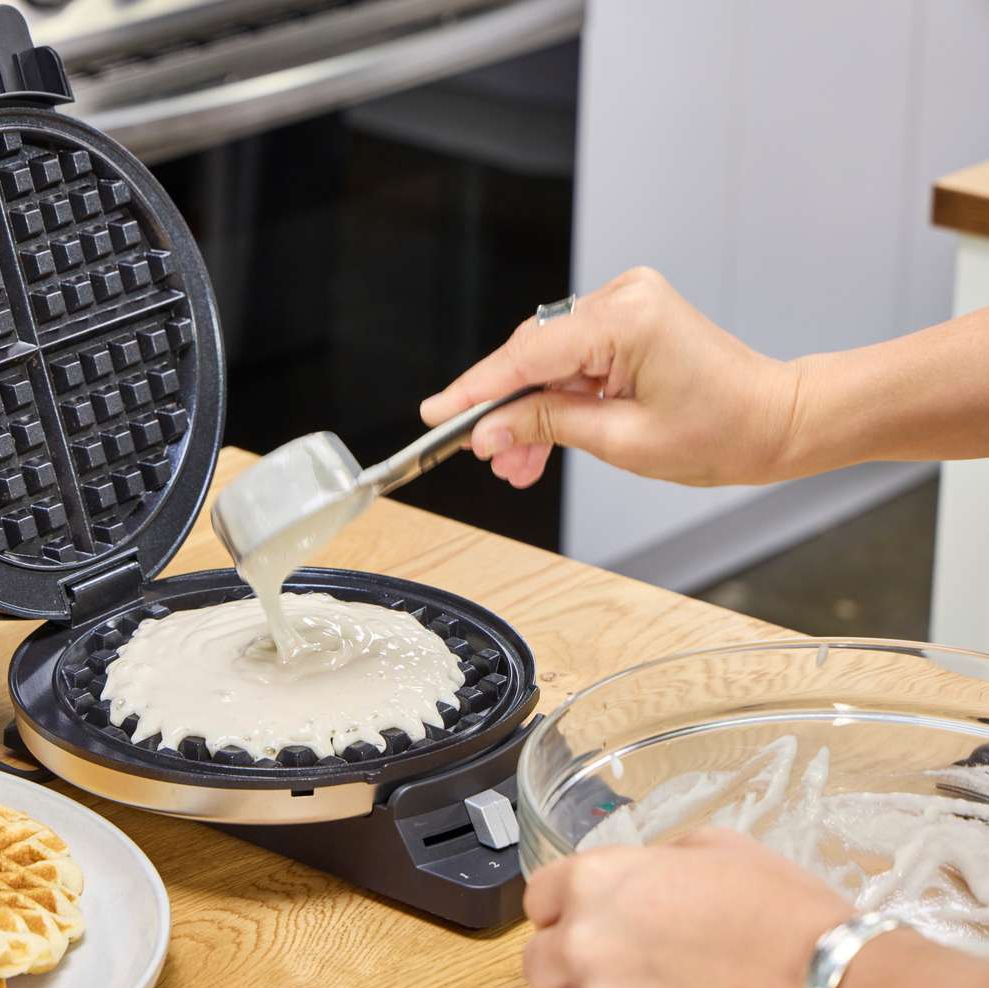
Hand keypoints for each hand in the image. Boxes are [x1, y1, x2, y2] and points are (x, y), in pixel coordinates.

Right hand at [419, 267, 799, 487]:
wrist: (776, 420)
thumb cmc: (723, 430)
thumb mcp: (622, 440)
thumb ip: (546, 427)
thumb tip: (489, 431)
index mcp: (628, 320)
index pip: (528, 355)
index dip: (477, 389)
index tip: (437, 413)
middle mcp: (624, 298)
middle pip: (533, 354)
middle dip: (504, 408)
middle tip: (485, 454)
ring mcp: (627, 302)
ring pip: (548, 359)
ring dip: (529, 409)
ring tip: (517, 462)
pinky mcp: (628, 316)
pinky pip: (571, 356)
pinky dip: (555, 395)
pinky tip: (539, 436)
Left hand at [522, 828, 853, 987]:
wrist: (834, 980)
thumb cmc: (784, 912)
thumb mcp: (714, 848)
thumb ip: (656, 860)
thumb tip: (643, 873)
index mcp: (597, 881)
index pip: (539, 897)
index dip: (564, 908)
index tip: (584, 919)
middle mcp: (586, 942)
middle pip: (540, 960)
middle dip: (569, 962)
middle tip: (614, 966)